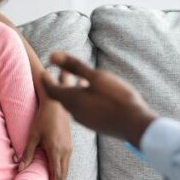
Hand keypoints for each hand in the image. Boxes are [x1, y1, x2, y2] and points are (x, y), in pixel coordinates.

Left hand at [21, 95, 71, 179]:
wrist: (57, 103)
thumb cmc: (43, 118)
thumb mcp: (33, 135)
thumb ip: (28, 153)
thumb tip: (20, 169)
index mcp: (56, 150)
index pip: (55, 177)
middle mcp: (65, 153)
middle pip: (62, 179)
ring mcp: (69, 150)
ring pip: (65, 174)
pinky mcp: (69, 147)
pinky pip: (66, 167)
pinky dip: (61, 177)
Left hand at [41, 52, 156, 147]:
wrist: (135, 124)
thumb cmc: (116, 97)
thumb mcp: (95, 77)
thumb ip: (74, 65)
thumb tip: (52, 55)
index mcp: (72, 100)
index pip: (51, 90)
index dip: (46, 80)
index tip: (44, 72)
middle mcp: (76, 112)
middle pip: (63, 97)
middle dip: (60, 85)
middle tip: (59, 74)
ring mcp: (86, 121)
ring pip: (75, 104)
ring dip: (74, 92)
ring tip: (79, 82)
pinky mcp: (97, 125)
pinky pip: (84, 110)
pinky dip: (84, 100)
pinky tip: (94, 96)